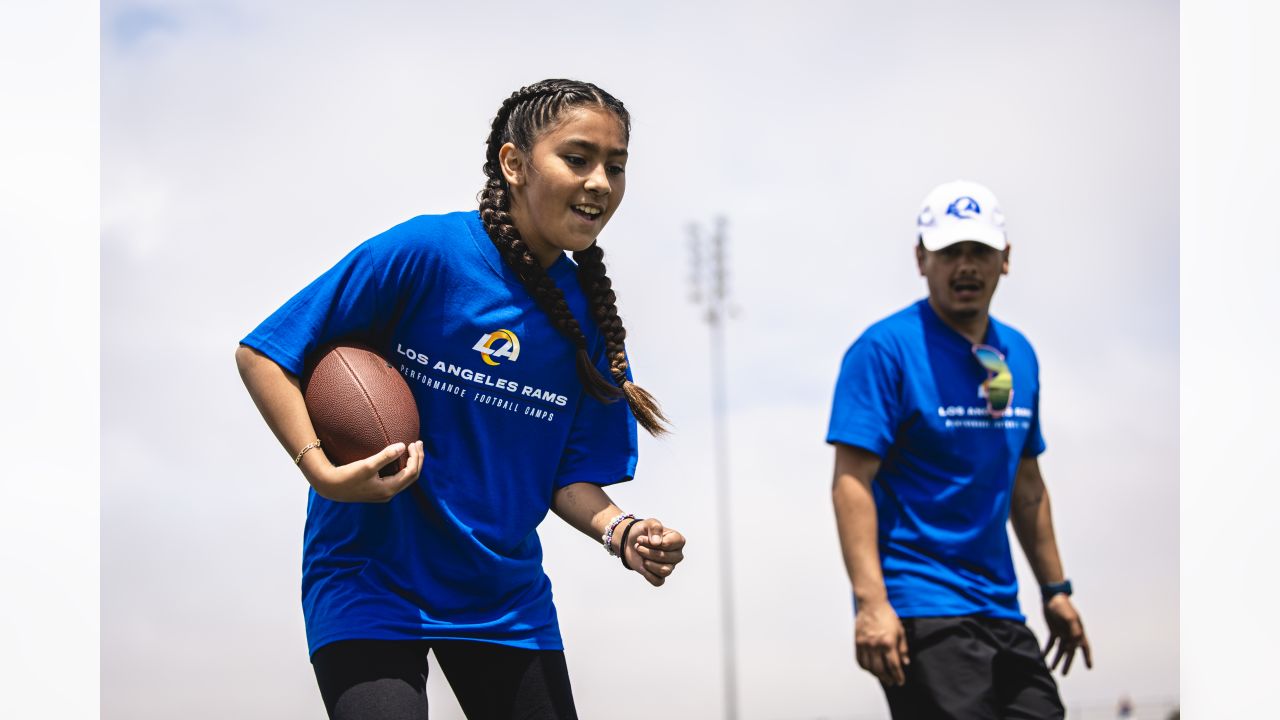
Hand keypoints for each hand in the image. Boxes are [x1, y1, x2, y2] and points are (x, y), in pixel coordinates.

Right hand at [304, 441, 423, 502]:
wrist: (330, 487)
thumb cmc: (347, 476)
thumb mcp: (367, 465)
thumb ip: (386, 456)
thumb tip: (403, 446)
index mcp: (389, 489)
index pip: (411, 472)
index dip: (416, 457)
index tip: (413, 442)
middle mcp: (389, 494)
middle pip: (412, 476)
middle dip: (418, 459)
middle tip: (418, 443)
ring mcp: (384, 493)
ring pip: (405, 478)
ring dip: (411, 463)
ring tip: (412, 449)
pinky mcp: (378, 490)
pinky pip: (397, 478)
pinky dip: (403, 467)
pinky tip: (400, 458)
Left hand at [622, 518, 684, 586]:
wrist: (631, 541)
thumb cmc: (644, 531)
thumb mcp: (649, 523)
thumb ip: (655, 527)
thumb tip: (657, 543)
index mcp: (678, 540)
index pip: (669, 545)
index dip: (652, 542)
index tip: (641, 538)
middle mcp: (677, 555)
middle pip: (666, 558)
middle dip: (648, 552)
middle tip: (638, 545)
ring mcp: (670, 566)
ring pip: (664, 570)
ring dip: (648, 563)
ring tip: (640, 554)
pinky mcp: (660, 576)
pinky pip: (658, 581)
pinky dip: (648, 575)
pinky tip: (642, 566)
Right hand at [854, 599, 909, 685]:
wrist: (871, 604)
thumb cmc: (887, 616)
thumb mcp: (900, 631)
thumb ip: (903, 648)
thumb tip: (905, 662)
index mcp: (888, 642)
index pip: (894, 666)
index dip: (898, 676)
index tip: (900, 681)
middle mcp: (875, 645)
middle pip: (880, 670)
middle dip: (887, 679)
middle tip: (891, 682)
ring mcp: (864, 644)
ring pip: (869, 667)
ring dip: (876, 675)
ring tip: (882, 677)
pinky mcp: (857, 642)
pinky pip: (860, 660)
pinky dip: (865, 667)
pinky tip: (870, 669)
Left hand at [1042, 594, 1092, 675]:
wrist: (1051, 597)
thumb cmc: (1063, 607)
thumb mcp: (1070, 618)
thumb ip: (1074, 631)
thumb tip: (1074, 645)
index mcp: (1078, 632)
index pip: (1084, 647)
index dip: (1087, 657)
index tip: (1089, 667)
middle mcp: (1071, 634)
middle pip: (1070, 652)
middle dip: (1067, 663)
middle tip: (1064, 674)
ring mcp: (1062, 632)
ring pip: (1060, 649)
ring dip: (1056, 659)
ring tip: (1051, 669)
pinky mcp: (1053, 630)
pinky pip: (1050, 643)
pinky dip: (1047, 650)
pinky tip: (1042, 656)